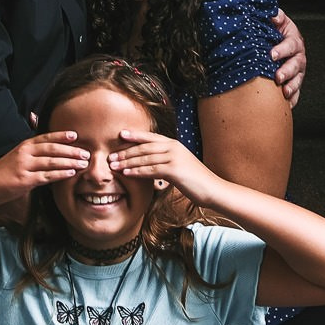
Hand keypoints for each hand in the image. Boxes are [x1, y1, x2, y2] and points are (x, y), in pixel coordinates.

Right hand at [0, 131, 88, 207]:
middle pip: (52, 148)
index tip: (76, 135)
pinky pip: (46, 176)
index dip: (61, 135)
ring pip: (52, 161)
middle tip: (87, 152)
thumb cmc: (2, 173)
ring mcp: (25, 166)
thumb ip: (31, 153)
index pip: (46, 138)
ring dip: (70, 161)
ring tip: (84, 163)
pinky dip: (60, 174)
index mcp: (24, 146)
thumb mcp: (16, 157)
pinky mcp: (25, 180)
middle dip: (71, 150)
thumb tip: (49, 153)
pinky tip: (71, 173)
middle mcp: (25, 153)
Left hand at [108, 129, 222, 203]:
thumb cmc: (196, 181)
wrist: (213, 189)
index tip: (120, 134)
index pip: (151, 137)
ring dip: (127, 162)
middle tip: (110, 156)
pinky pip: (151, 169)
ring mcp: (174, 157)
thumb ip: (166, 161)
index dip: (135, 135)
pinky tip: (127, 173)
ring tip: (114, 165)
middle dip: (126, 151)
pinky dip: (137, 171)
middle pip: (144, 147)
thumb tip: (152, 163)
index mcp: (174, 144)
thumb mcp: (181, 166)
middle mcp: (173, 147)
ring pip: (145, 158)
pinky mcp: (174, 169)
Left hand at [270, 10, 306, 107]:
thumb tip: (273, 15)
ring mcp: (298, 71)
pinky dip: (292, 99)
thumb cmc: (275, 30)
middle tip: (278, 77)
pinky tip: (286, 105)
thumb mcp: (277, 20)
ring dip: (292, 86)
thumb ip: (275, 16)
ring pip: (297, 80)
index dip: (282, 50)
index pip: (290, 45)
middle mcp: (298, 56)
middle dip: (287, 71)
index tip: (272, 55)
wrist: (277, 40)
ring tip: (285, 92)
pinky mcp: (295, 82)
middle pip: (296, 65)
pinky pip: (296, 93)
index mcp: (294, 40)